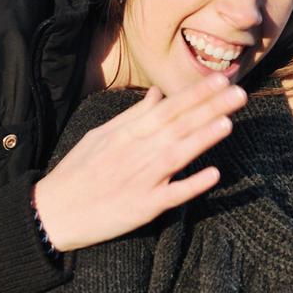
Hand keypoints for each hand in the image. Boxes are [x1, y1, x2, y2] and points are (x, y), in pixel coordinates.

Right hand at [32, 76, 246, 251]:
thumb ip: (133, 116)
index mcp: (127, 133)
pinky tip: (213, 174)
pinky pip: (172, 195)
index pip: (168, 108)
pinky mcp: (143, 207)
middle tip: (240, 93)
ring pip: (177, 154)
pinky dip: (191, 185)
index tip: (221, 80)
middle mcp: (136, 152)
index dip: (196, 94)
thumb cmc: (78, 171)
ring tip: (228, 122)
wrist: (53, 212)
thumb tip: (159, 94)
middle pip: (178, 126)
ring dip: (203, 138)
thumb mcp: (101, 135)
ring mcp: (141, 179)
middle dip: (209, 108)